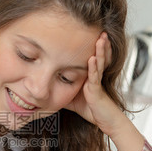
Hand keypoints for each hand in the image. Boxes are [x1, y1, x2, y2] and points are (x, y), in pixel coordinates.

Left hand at [66, 32, 144, 150]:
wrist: (105, 122)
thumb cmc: (91, 110)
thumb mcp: (71, 96)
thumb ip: (61, 88)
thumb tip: (46, 84)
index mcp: (91, 76)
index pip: (91, 57)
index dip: (91, 46)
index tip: (88, 33)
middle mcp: (96, 77)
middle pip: (99, 56)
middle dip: (100, 43)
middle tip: (101, 29)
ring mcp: (97, 83)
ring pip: (100, 63)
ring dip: (101, 50)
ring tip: (101, 37)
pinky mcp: (97, 91)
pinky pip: (95, 77)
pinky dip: (94, 67)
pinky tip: (94, 58)